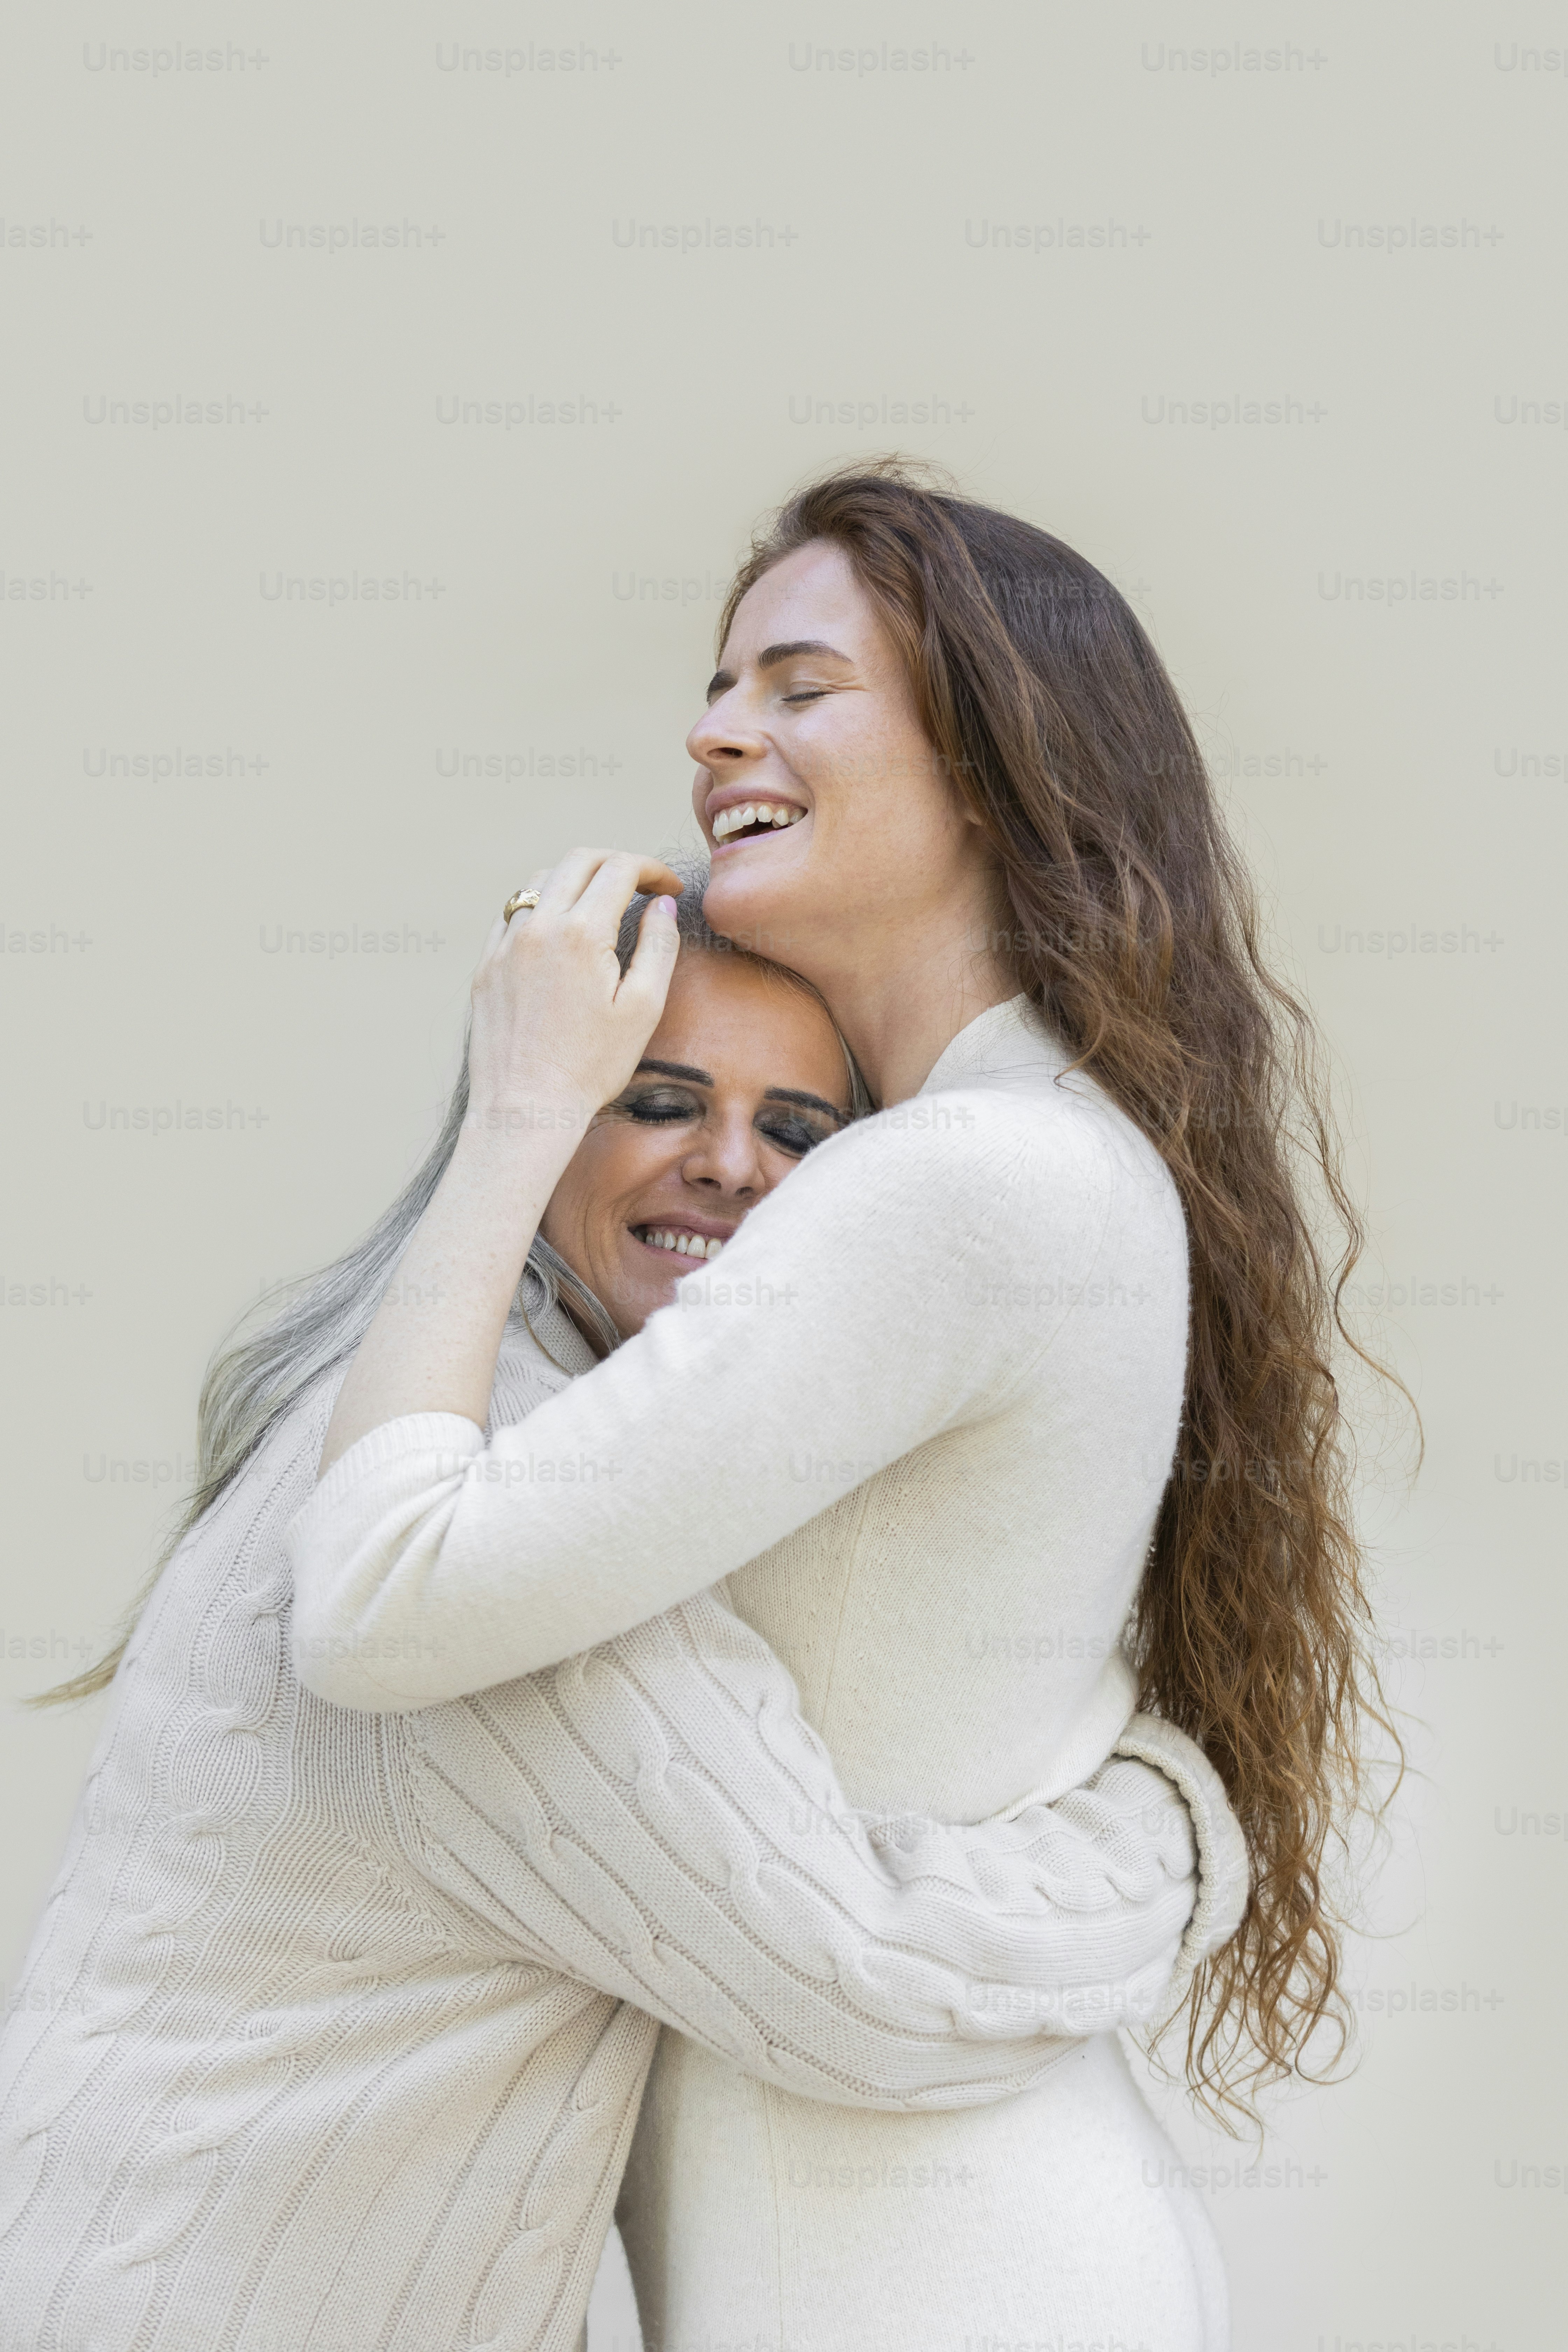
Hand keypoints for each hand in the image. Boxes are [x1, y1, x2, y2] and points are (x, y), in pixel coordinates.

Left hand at [466, 849, 684, 1129]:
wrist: (526, 1108)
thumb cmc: (591, 1066)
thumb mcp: (643, 1008)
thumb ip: (658, 946)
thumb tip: (661, 904)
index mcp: (580, 933)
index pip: (619, 868)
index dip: (651, 869)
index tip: (668, 887)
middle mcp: (537, 927)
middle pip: (577, 860)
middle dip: (614, 862)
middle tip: (638, 884)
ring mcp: (505, 945)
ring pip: (538, 881)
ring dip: (574, 879)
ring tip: (597, 904)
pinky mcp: (486, 966)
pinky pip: (510, 914)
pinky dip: (538, 907)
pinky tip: (556, 932)